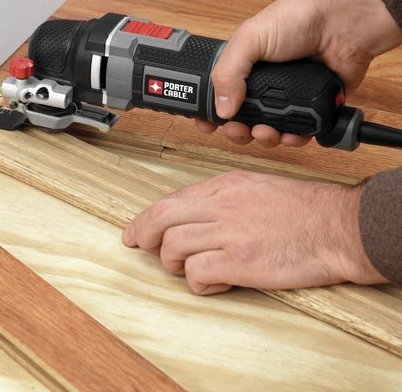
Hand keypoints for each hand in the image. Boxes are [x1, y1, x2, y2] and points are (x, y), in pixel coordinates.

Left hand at [122, 171, 385, 293]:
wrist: (335, 225)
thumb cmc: (301, 208)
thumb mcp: (254, 187)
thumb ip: (220, 199)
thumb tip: (191, 216)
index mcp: (223, 186)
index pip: (168, 201)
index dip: (144, 220)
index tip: (133, 232)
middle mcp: (219, 205)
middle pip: (160, 220)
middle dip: (143, 237)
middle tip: (144, 249)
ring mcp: (227, 233)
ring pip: (173, 249)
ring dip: (175, 264)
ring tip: (196, 268)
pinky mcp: (238, 262)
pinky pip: (197, 274)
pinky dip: (200, 283)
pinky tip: (218, 280)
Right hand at [199, 0, 401, 147]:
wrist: (344, 22)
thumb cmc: (298, 18)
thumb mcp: (250, 38)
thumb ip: (229, 72)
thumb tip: (222, 109)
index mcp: (244, 68)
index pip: (219, 96)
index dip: (211, 114)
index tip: (207, 126)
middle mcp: (263, 86)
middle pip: (241, 120)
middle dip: (236, 131)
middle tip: (237, 130)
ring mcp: (287, 98)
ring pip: (268, 131)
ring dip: (263, 138)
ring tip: (266, 132)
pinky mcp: (311, 108)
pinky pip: (298, 133)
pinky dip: (293, 139)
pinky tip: (291, 135)